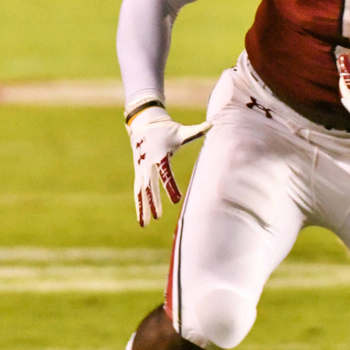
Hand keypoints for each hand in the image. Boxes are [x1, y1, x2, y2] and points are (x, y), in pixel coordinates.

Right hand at [126, 104, 210, 227]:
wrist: (144, 126)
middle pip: (150, 185)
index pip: (165, 173)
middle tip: (159, 216)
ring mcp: (141, 170)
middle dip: (154, 201)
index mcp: (160, 155)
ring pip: (141, 191)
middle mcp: (148, 164)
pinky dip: (139, 204)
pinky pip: (138, 191)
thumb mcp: (181, 131)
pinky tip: (141, 219)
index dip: (170, 186)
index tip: (177, 200)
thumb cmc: (167, 130)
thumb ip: (196, 131)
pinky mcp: (139, 174)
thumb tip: (212, 124)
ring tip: (145, 224)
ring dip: (143, 207)